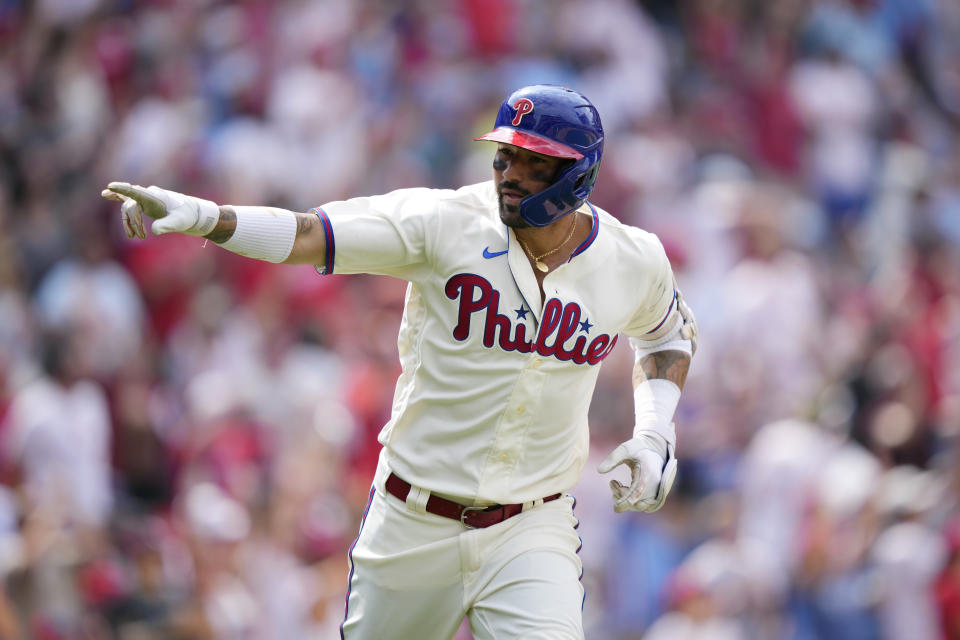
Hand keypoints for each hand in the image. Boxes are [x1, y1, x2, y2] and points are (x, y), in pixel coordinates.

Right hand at [100, 182, 218, 238]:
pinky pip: (128, 197)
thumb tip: (154, 231)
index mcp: (155, 197)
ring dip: (130, 223)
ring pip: (128, 208)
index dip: (122, 189)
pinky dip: (118, 196)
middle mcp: (148, 194)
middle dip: (134, 222)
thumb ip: (167, 225)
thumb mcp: (179, 223)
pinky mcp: (145, 202)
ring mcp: (146, 197)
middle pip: (131, 206)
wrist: (191, 213)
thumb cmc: (186, 216)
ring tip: (136, 237)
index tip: (110, 186)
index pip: (136, 191)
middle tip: (141, 237)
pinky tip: (105, 194)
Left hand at [597, 433, 676, 512]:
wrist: (653, 449)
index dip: (631, 496)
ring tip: (614, 485)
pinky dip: (629, 502)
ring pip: (639, 506)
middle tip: (612, 483)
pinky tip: (621, 489)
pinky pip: (641, 505)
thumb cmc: (637, 448)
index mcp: (648, 471)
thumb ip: (613, 459)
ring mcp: (654, 491)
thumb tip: (599, 471)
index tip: (621, 500)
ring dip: (624, 501)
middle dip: (621, 498)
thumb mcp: (625, 449)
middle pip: (638, 501)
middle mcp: (654, 484)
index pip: (641, 487)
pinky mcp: (652, 495)